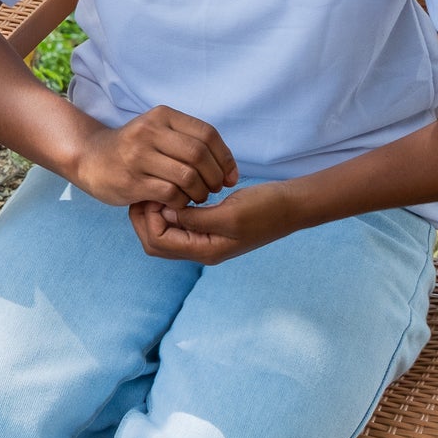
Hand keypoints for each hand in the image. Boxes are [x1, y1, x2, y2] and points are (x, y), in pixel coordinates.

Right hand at [71, 105, 238, 206]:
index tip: (230, 176)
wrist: (90, 158)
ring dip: (201, 192)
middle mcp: (149, 131)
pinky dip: (182, 202)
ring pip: (188, 176)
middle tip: (214, 189)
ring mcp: (138, 156)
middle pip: (199, 155)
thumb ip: (190, 142)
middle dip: (214, 177)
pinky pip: (171, 194)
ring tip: (198, 197)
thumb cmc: (134, 149)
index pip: (207, 134)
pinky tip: (179, 203)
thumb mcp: (159, 132)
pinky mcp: (131, 181)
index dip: (225, 158)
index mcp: (161, 116)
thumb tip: (230, 171)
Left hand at [129, 181, 296, 263]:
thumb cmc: (265, 209)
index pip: (157, 241)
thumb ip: (195, 218)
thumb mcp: (230, 213)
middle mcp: (201, 248)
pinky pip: (178, 221)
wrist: (292, 205)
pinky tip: (174, 188)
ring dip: (156, 211)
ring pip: (164, 231)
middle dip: (144, 217)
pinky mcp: (209, 225)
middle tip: (148, 189)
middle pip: (155, 241)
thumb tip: (164, 212)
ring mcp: (204, 238)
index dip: (149, 217)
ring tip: (160, 186)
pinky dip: (170, 207)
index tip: (156, 192)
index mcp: (205, 250)